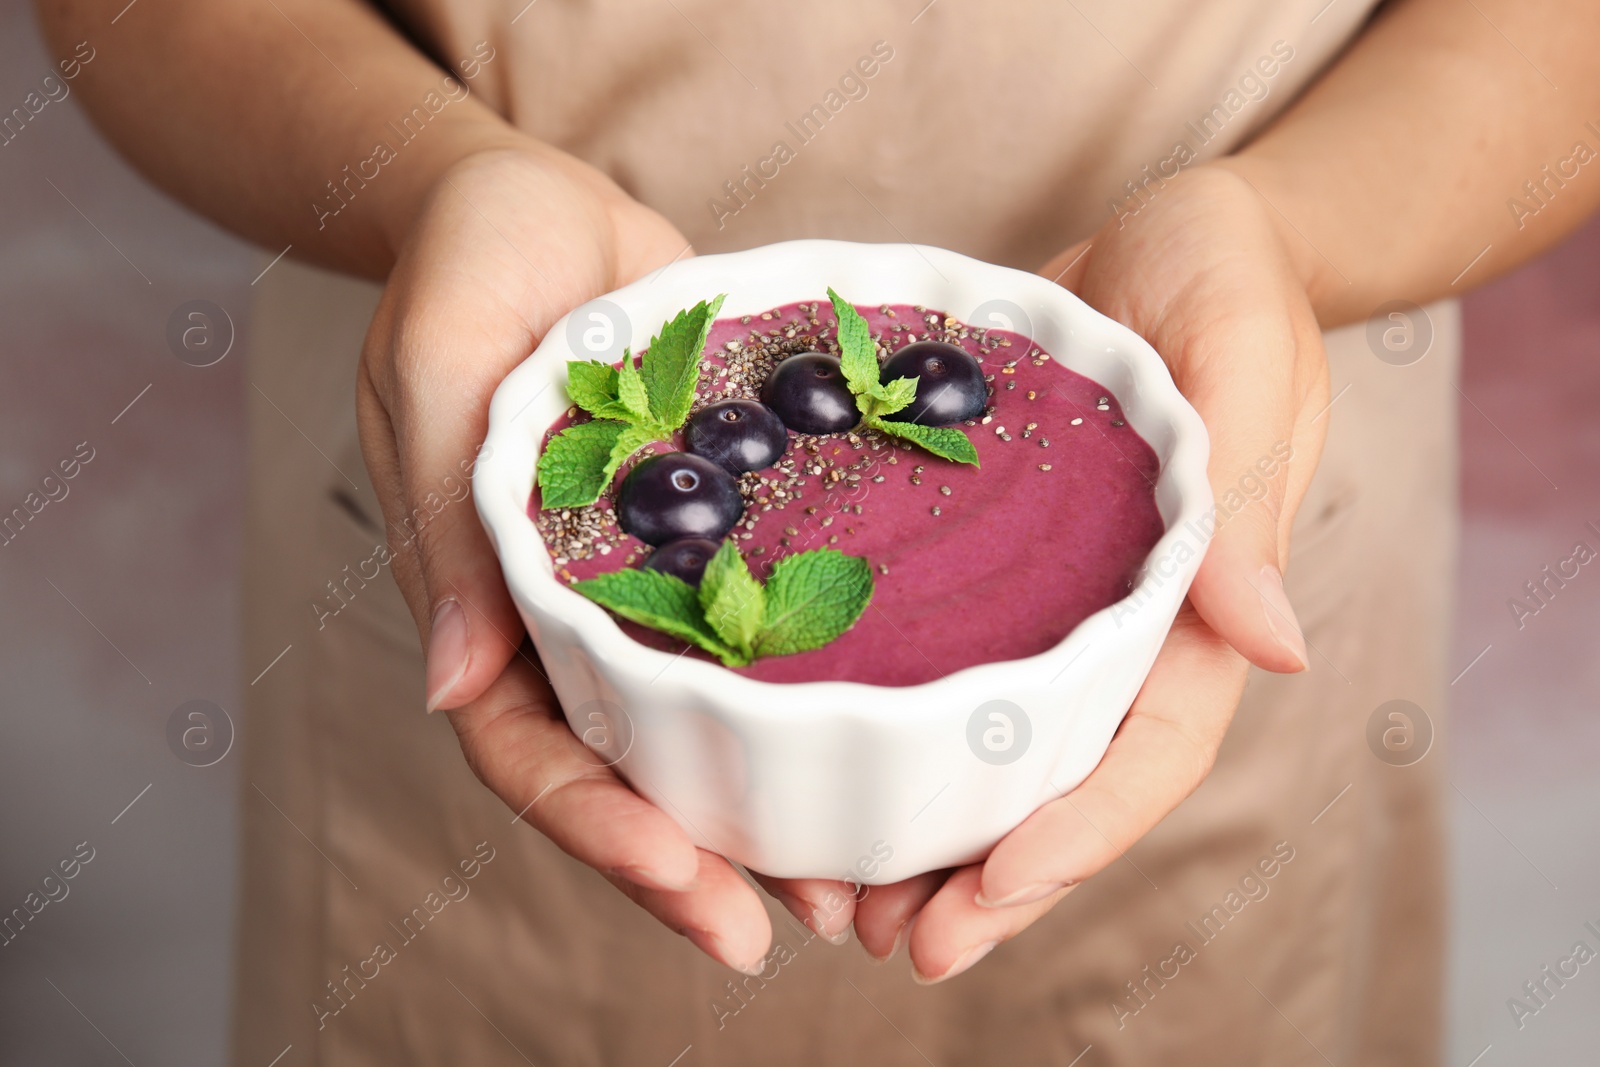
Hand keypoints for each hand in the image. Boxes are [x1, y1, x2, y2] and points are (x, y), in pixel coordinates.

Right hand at [356, 143, 856, 971]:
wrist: (538, 201)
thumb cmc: (467, 265)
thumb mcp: (435, 367)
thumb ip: (444, 516)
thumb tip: (450, 685)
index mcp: (486, 602)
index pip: (527, 749)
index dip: (600, 830)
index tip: (689, 890)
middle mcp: (570, 614)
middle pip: (627, 767)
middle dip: (698, 860)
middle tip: (791, 931)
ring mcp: (649, 580)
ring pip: (707, 721)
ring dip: (772, 806)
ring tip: (862, 882)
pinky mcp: (720, 529)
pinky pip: (767, 623)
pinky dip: (817, 688)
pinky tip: (897, 727)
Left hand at [851, 165, 1330, 979]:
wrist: (1172, 228)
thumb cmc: (1228, 276)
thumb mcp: (1245, 359)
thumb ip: (1248, 497)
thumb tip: (1277, 650)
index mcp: (1197, 602)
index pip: (1146, 749)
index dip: (1073, 836)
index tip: (986, 898)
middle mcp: (1121, 622)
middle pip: (1056, 781)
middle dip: (981, 876)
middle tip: (884, 943)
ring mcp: (1050, 598)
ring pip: (988, 743)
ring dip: (918, 829)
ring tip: (830, 900)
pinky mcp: (985, 557)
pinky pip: (936, 657)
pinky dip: (882, 722)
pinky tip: (809, 764)